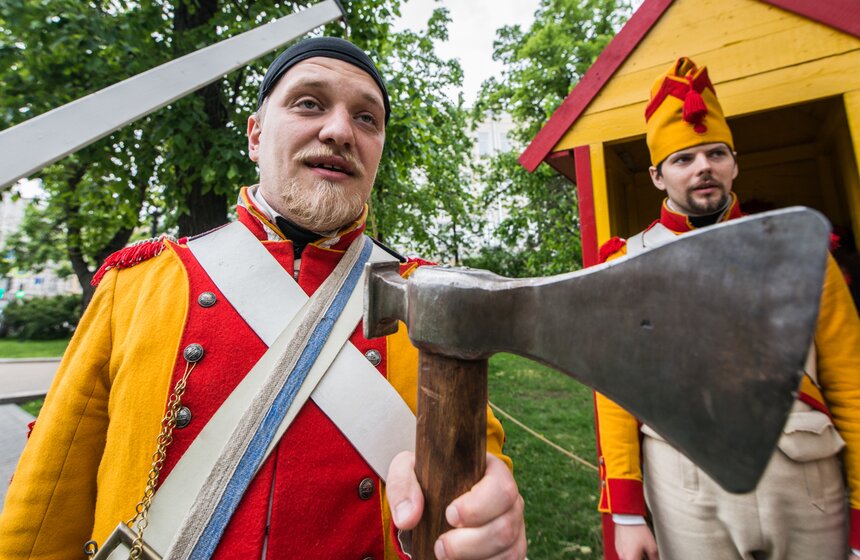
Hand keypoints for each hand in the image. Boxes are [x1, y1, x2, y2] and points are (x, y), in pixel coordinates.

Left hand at [386, 451, 525, 558]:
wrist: (430, 502)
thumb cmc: (426, 480)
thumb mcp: (408, 470)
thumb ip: (403, 486)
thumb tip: (407, 517)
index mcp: (493, 473)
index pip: (502, 489)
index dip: (479, 506)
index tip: (449, 515)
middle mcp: (510, 502)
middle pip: (505, 527)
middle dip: (470, 543)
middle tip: (440, 545)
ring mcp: (514, 529)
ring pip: (509, 552)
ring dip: (474, 559)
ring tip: (443, 555)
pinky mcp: (511, 552)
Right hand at [615, 523, 658, 559]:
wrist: (626, 517)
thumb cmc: (639, 531)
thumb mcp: (652, 546)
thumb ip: (654, 558)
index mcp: (631, 559)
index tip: (650, 558)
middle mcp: (623, 557)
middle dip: (641, 559)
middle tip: (647, 555)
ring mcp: (619, 552)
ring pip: (629, 558)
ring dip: (636, 557)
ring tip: (642, 549)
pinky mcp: (617, 546)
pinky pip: (625, 553)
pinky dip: (631, 552)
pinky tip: (636, 545)